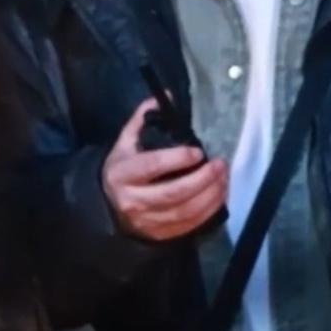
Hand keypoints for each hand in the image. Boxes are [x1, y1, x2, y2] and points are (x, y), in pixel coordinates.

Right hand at [102, 98, 227, 240]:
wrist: (107, 205)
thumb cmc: (122, 169)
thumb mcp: (125, 142)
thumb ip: (142, 118)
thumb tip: (166, 97)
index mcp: (123, 173)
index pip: (152, 166)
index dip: (177, 159)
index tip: (198, 152)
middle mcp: (134, 199)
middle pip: (173, 193)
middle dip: (202, 179)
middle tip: (219, 164)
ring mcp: (148, 220)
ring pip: (185, 211)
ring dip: (210, 195)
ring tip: (223, 178)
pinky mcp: (160, 234)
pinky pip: (189, 225)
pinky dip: (208, 210)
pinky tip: (219, 195)